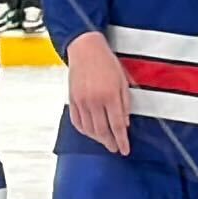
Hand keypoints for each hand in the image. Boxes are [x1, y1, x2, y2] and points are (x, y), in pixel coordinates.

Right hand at [63, 29, 133, 153]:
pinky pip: (77, 121)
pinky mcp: (72, 99)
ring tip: (105, 141)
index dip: (122, 140)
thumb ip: (125, 103)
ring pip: (88, 129)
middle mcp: (94, 100)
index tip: (125, 149)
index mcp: (109, 95)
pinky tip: (90, 133)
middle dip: (110, 142)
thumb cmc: (106, 61)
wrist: (85, 48)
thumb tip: (125, 123)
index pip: (117, 125)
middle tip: (115, 148)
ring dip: (98, 139)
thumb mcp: (123, 81)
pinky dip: (84, 130)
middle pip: (102, 131)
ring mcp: (81, 101)